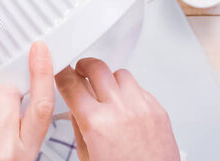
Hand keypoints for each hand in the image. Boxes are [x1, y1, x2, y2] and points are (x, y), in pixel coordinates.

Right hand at [55, 58, 179, 160]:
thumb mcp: (87, 155)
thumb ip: (79, 126)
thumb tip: (74, 107)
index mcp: (96, 123)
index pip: (70, 84)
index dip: (62, 73)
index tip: (61, 71)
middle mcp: (120, 110)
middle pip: (96, 68)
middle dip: (84, 67)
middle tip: (81, 72)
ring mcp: (141, 108)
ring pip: (120, 74)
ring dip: (109, 80)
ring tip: (106, 92)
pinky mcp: (158, 110)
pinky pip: (139, 88)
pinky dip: (129, 92)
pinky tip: (125, 105)